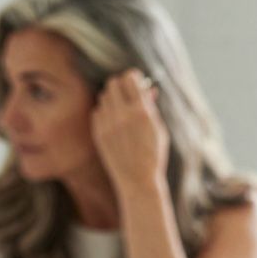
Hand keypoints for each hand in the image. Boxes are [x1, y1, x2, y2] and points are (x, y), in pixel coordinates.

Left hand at [91, 69, 167, 193]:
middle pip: (113, 83)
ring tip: (123, 109)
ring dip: (113, 98)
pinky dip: (106, 112)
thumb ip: (151, 107)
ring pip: (104, 97)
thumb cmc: (153, 155)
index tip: (136, 80)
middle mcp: (122, 115)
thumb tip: (148, 89)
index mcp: (141, 112)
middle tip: (128, 91)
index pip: (130, 79)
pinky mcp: (98, 132)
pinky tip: (115, 122)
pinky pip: (98, 111)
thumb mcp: (158, 129)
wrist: (137, 180)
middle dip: (121, 85)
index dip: (133, 77)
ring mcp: (108, 124)